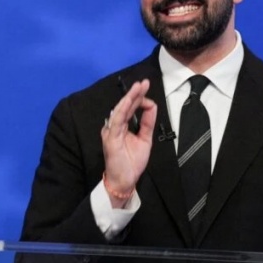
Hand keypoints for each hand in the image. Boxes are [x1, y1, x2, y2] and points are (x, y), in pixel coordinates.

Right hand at [101, 79, 156, 207]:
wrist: (125, 180)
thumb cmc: (132, 162)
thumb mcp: (145, 139)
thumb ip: (147, 123)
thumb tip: (152, 106)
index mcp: (123, 126)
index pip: (131, 107)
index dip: (139, 97)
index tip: (146, 88)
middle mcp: (115, 126)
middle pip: (125, 105)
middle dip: (135, 93)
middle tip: (143, 82)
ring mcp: (111, 131)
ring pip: (120, 110)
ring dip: (129, 98)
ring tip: (138, 87)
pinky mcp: (110, 138)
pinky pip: (116, 121)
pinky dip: (122, 110)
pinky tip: (128, 101)